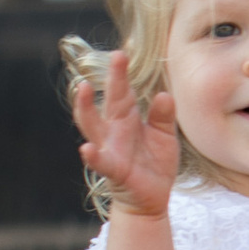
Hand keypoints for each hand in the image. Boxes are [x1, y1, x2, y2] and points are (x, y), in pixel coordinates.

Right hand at [74, 48, 178, 217]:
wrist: (151, 198)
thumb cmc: (154, 163)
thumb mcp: (164, 137)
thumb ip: (163, 116)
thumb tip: (164, 94)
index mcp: (127, 117)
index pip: (123, 90)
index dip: (122, 72)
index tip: (124, 51)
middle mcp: (114, 128)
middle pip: (110, 99)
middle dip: (113, 78)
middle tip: (117, 56)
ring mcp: (110, 147)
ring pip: (92, 124)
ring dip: (85, 107)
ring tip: (84, 89)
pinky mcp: (113, 169)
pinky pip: (100, 161)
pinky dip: (93, 155)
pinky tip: (87, 148)